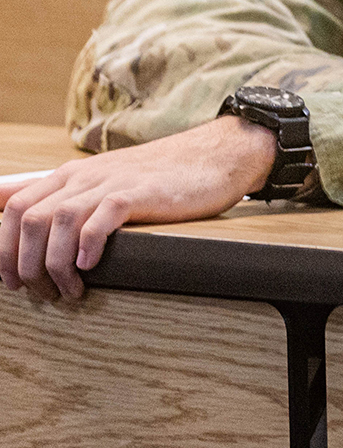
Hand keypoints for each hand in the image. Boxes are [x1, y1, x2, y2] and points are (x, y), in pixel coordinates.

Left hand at [1, 117, 275, 300]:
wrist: (215, 155)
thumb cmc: (162, 178)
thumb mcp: (108, 183)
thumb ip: (72, 200)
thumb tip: (39, 230)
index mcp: (70, 176)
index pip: (13, 205)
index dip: (1, 246)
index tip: (8, 279)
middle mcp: (83, 176)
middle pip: (27, 217)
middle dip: (20, 262)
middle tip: (36, 291)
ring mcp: (111, 182)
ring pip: (56, 220)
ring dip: (53, 263)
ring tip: (69, 290)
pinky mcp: (139, 192)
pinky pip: (100, 218)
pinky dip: (87, 245)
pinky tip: (90, 265)